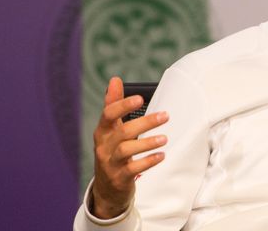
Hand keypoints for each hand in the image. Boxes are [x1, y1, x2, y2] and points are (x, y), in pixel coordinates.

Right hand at [91, 77, 168, 218]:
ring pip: (126, 151)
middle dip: (145, 123)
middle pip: (123, 132)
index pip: (108, 114)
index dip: (123, 105)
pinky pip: (132, 169)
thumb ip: (114, 105)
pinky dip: (147, 161)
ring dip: (147, 143)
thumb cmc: (112, 151)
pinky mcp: (119, 178)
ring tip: (164, 138)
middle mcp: (104, 146)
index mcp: (102, 131)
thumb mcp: (111, 129)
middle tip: (165, 116)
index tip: (140, 98)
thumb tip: (114, 80)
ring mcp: (110, 163)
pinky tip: (161, 155)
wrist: (107, 187)